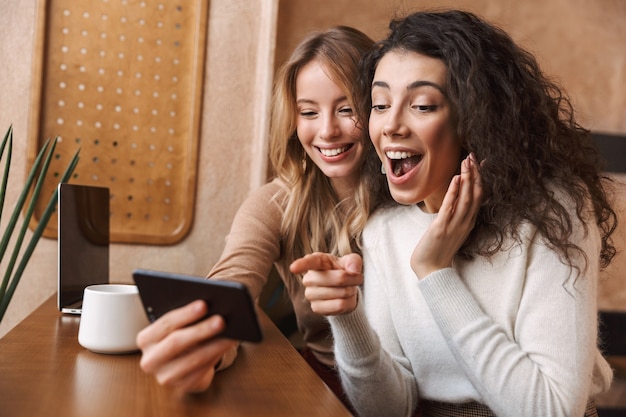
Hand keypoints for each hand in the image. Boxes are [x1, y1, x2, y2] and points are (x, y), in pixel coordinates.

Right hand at [136, 300, 238, 392]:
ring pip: (193, 359)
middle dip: (201, 330)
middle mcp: (150, 360)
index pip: (166, 323)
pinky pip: (203, 370)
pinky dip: (217, 356)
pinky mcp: (183, 386)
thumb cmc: (181, 336)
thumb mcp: (177, 326)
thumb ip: (186, 315)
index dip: (185, 313)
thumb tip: (211, 304)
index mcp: (145, 339)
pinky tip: (229, 345)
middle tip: (221, 320)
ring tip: (232, 334)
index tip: (204, 304)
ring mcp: (165, 376)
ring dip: (215, 345)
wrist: (181, 365)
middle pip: (177, 342)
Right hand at [290, 252, 362, 315]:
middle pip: (339, 278)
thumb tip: (353, 270)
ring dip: (351, 292)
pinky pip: (340, 306)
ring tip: (347, 288)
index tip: (293, 268)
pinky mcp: (316, 308)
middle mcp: (309, 277)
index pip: (309, 262)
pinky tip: (343, 299)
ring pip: (341, 294)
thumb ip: (354, 260)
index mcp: (317, 261)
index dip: (301, 265)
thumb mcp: (350, 261)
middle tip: (355, 279)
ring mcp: (310, 294)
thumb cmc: (344, 270)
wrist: (343, 289)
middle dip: (354, 279)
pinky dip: (348, 303)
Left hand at [411, 153, 482, 278]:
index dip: (479, 179)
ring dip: (467, 178)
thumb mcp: (451, 229)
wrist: (431, 270)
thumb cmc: (438, 250)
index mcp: (468, 222)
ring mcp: (455, 225)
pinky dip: (454, 192)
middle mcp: (465, 223)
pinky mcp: (441, 228)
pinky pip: (450, 207)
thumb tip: (455, 199)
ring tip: (466, 162)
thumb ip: (455, 215)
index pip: (478, 197)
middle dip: (475, 174)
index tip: (479, 163)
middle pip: (475, 194)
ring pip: (466, 198)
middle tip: (473, 156)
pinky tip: (455, 178)